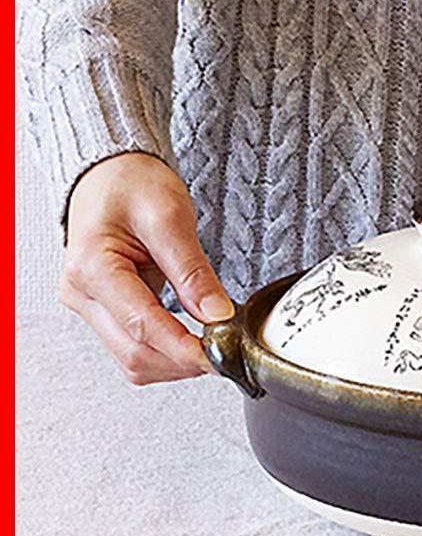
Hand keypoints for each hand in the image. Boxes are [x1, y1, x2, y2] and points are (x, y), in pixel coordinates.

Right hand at [59, 152, 233, 383]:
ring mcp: (89, 306)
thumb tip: (217, 315)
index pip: (142, 325)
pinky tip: (192, 338)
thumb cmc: (131, 184)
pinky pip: (133, 346)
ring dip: (175, 362)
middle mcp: (81, 294)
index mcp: (91, 267)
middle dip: (183, 360)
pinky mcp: (103, 311)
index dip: (184, 347)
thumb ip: (192, 269)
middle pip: (135, 353)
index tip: (219, 355)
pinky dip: (166, 350)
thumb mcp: (170, 216)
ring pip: (132, 359)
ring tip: (213, 343)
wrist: (110, 173)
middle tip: (226, 352)